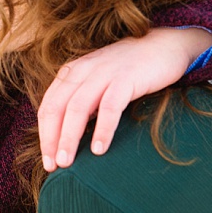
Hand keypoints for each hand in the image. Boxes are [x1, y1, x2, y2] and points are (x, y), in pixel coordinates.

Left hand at [38, 26, 211, 170]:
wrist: (166, 45)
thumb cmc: (131, 70)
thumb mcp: (99, 83)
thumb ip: (84, 103)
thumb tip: (71, 138)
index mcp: (72, 73)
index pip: (48, 106)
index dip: (44, 135)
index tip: (48, 161)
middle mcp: (82, 71)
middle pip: (57, 108)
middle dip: (51, 140)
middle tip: (54, 167)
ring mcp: (103, 73)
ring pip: (77, 108)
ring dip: (70, 138)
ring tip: (68, 163)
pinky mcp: (126, 77)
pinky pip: (109, 106)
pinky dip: (102, 128)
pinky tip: (99, 149)